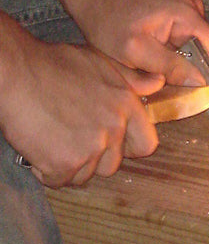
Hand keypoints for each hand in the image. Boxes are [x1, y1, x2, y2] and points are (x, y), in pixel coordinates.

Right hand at [0, 39, 163, 187]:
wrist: (15, 72)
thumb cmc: (54, 65)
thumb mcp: (102, 63)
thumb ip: (133, 79)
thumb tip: (159, 82)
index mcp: (126, 106)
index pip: (146, 145)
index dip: (129, 148)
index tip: (113, 144)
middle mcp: (114, 128)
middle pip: (113, 165)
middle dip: (95, 159)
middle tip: (73, 139)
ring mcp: (91, 147)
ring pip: (87, 175)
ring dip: (71, 165)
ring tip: (55, 140)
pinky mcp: (65, 163)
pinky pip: (61, 181)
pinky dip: (49, 172)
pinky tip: (40, 149)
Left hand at [75, 0, 208, 85]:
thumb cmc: (109, 22)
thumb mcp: (137, 51)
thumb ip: (170, 66)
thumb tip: (200, 82)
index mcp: (186, 12)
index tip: (207, 97)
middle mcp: (191, 7)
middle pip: (204, 49)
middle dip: (192, 71)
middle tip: (174, 91)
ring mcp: (184, 8)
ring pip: (193, 47)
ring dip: (182, 64)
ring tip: (161, 76)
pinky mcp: (176, 13)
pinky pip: (183, 40)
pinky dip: (174, 54)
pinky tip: (157, 63)